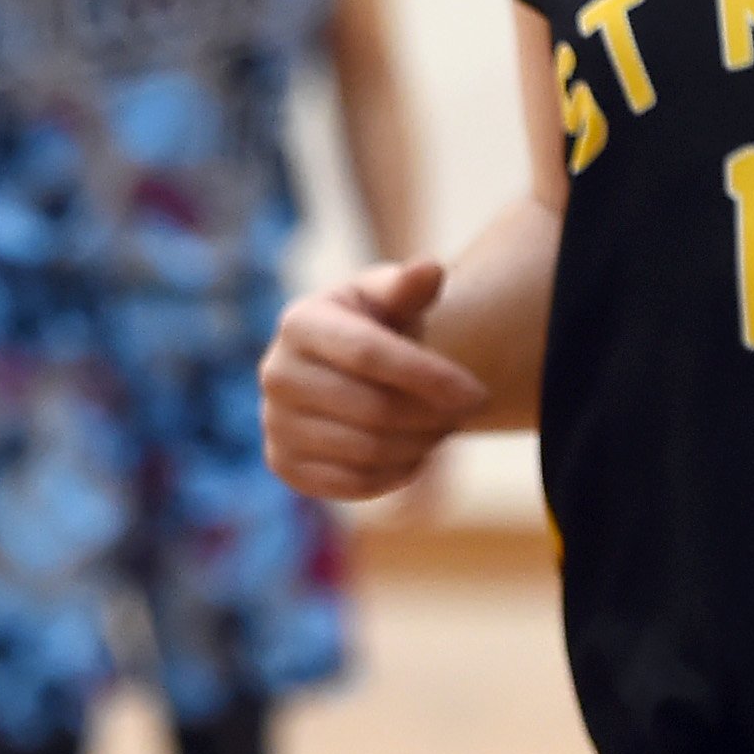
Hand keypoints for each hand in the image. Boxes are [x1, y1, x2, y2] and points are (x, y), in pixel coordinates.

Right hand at [260, 261, 484, 501]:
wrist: (347, 369)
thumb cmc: (380, 325)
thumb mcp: (393, 298)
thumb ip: (409, 286)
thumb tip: (429, 269)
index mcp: (300, 322)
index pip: (369, 355)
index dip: (429, 377)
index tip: (479, 394)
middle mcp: (276, 372)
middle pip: (373, 409)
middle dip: (433, 416)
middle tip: (465, 414)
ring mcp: (274, 422)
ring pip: (367, 450)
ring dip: (421, 445)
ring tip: (442, 428)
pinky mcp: (283, 464)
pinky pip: (353, 483)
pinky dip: (397, 474)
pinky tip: (414, 453)